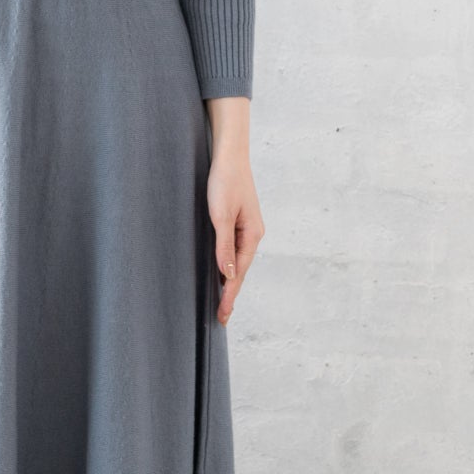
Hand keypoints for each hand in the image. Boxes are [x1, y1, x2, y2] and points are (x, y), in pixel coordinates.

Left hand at [206, 143, 264, 324]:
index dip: (229, 295)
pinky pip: (233, 251)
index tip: (223, 314)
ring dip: (229, 282)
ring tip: (222, 302)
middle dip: (230, 294)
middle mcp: (252, 235)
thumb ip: (224, 246)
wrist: (229, 156)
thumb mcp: (221, 216)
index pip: (239, 273)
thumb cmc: (225, 182)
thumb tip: (227, 274)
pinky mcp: (238, 222)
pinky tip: (222, 273)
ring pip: (237, 262)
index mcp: (252, 235)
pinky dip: (228, 266)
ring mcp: (246, 229)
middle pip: (240, 271)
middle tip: (222, 317)